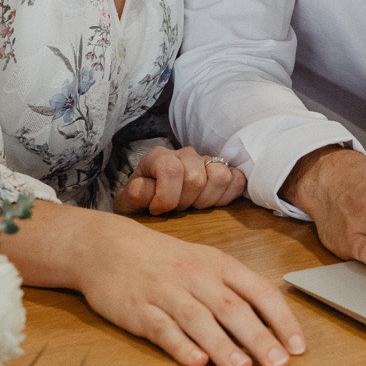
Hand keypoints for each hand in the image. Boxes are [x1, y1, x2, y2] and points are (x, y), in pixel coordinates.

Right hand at [78, 211, 304, 365]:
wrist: (109, 246)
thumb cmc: (165, 260)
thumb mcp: (204, 264)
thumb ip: (234, 292)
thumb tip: (270, 327)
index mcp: (218, 264)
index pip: (259, 291)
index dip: (281, 319)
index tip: (298, 345)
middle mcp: (196, 276)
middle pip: (233, 308)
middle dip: (259, 337)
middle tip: (279, 363)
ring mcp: (166, 292)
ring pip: (199, 319)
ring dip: (222, 345)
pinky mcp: (138, 309)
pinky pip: (162, 329)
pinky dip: (181, 345)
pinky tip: (196, 361)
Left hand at [113, 146, 246, 214]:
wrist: (151, 201)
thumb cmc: (141, 202)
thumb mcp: (127, 201)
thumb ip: (134, 195)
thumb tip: (147, 192)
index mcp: (159, 157)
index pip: (172, 170)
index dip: (166, 197)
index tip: (157, 210)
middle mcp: (184, 154)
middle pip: (196, 178)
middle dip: (185, 203)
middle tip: (175, 209)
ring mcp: (205, 161)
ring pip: (221, 175)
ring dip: (207, 199)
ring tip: (193, 207)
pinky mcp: (222, 171)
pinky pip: (238, 179)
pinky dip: (227, 195)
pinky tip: (211, 204)